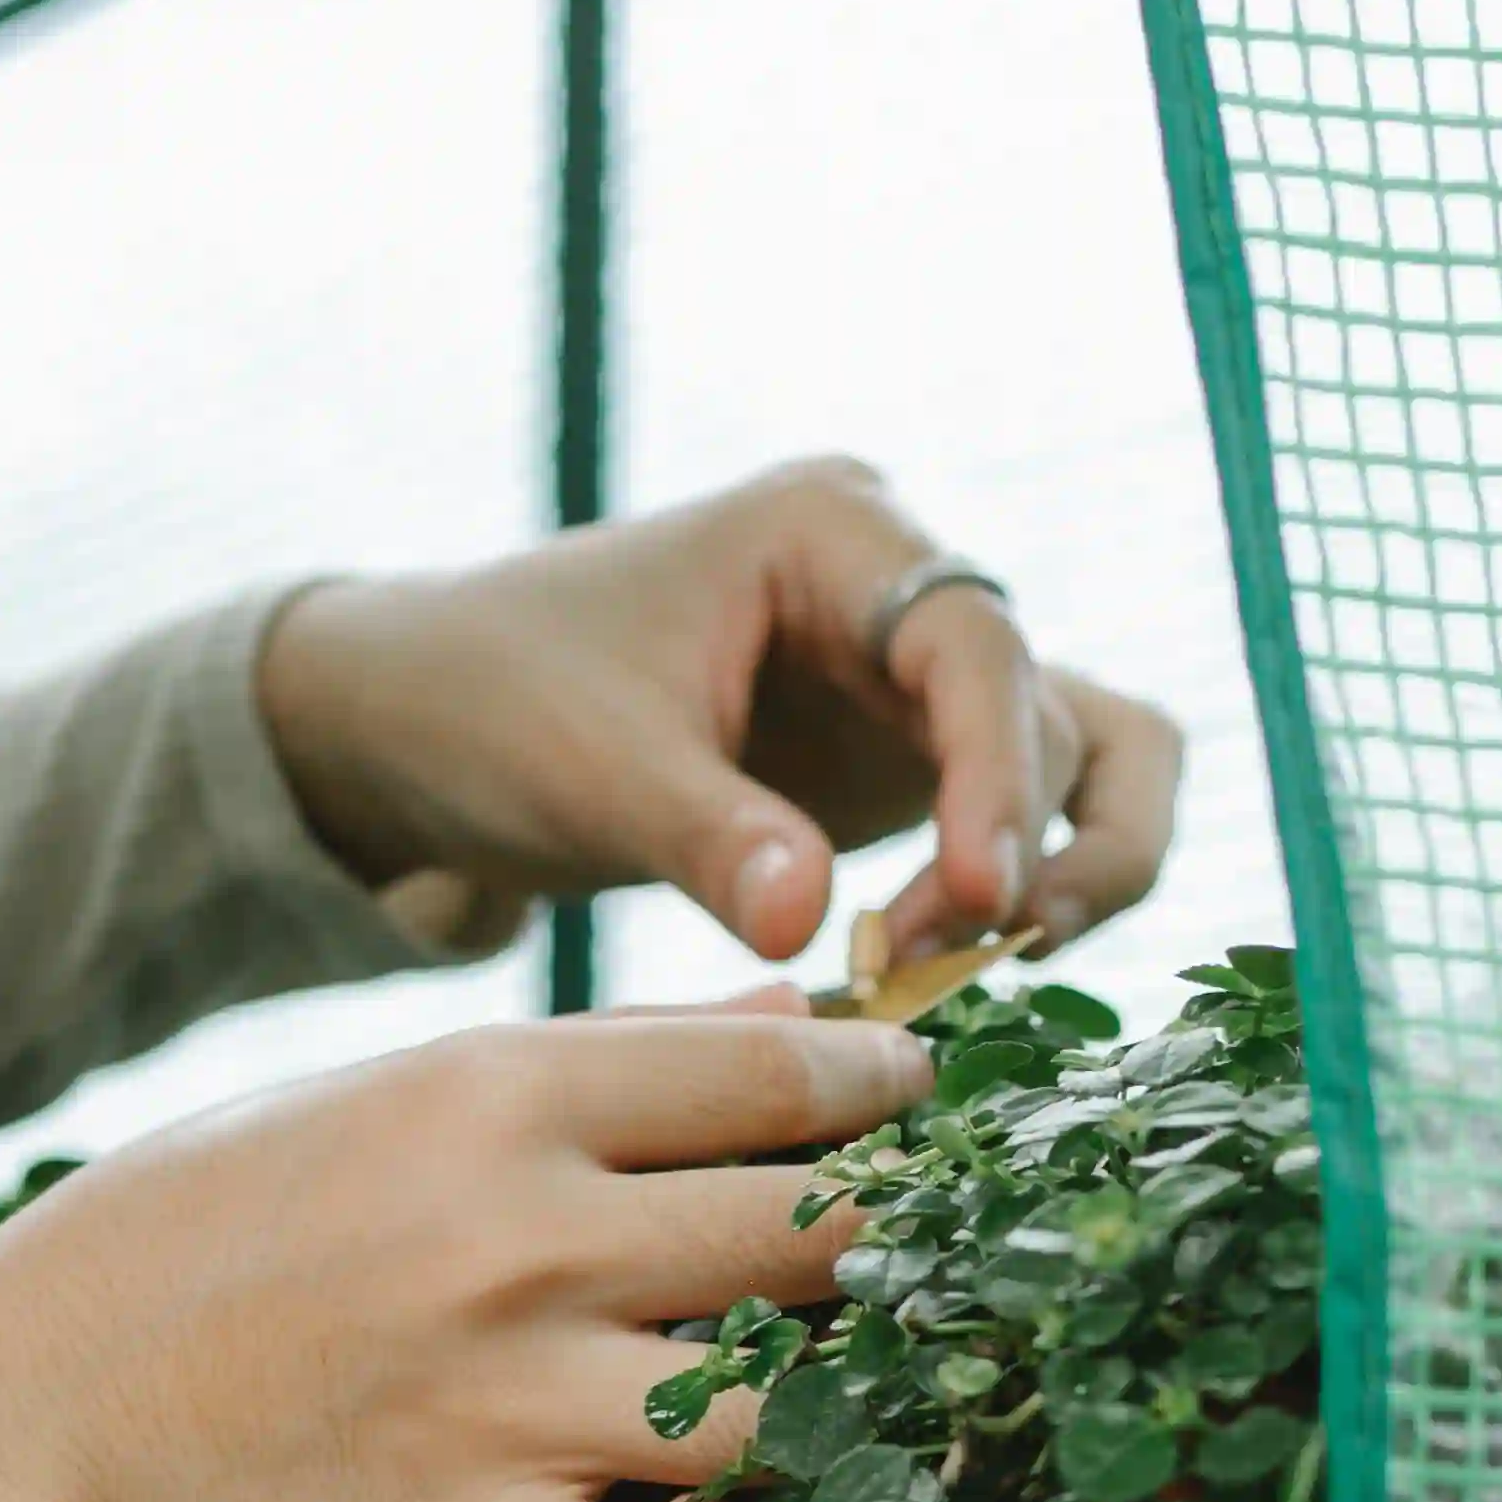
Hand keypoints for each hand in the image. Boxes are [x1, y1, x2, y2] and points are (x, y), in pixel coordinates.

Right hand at [0, 1010, 932, 1501]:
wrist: (56, 1397)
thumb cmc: (223, 1223)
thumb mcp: (394, 1092)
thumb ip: (610, 1062)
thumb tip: (804, 1031)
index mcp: (496, 1101)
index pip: (781, 1084)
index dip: (888, 1097)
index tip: (920, 1112)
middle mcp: (523, 1245)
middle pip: (820, 1238)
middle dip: (887, 1246)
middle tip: (907, 1258)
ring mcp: (509, 1407)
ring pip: (785, 1414)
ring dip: (826, 1410)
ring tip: (820, 1395)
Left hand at [253, 458, 1185, 968]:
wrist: (422, 723)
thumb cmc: (490, 703)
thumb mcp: (585, 769)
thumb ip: (707, 839)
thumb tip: (815, 926)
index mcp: (828, 530)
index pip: (976, 643)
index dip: (999, 776)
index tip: (983, 900)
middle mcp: (899, 583)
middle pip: (1043, 712)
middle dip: (1014, 848)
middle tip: (930, 965)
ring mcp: (914, 673)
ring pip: (1080, 758)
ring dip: (1057, 868)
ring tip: (965, 971)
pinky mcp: (910, 758)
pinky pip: (1036, 808)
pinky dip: (1031, 883)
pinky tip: (957, 965)